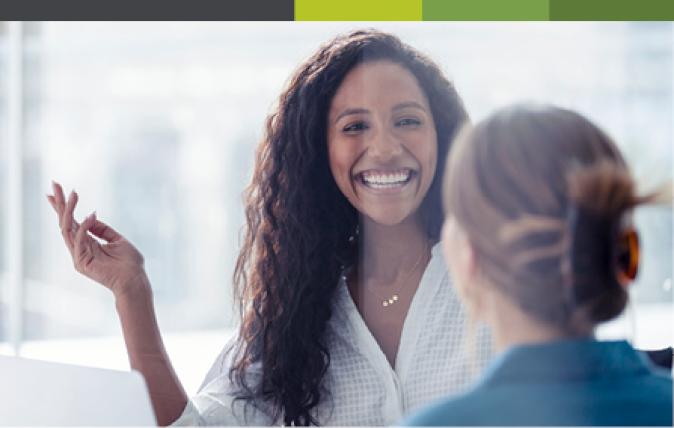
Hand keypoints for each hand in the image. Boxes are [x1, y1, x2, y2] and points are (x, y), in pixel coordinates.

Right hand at [47, 181, 148, 297]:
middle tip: (54, 185)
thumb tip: (90, 215)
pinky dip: (84, 227)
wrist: (135, 281)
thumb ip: (103, 230)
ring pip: (67, 229)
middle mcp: (79, 248)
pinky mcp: (82, 262)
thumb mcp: (117, 240)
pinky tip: (90, 215)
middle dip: (59, 203)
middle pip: (65, 223)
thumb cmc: (129, 263)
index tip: (56, 191)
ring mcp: (79, 256)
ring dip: (69, 210)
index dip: (63, 207)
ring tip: (72, 194)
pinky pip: (79, 241)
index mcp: (87, 243)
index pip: (71, 222)